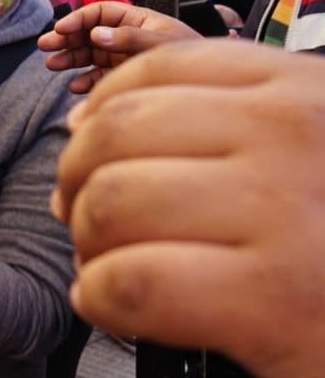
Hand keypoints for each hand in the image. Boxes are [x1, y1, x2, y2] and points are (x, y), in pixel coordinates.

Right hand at [37, 1, 198, 92]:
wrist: (212, 82)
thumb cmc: (194, 55)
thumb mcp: (163, 43)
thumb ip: (131, 38)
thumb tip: (98, 34)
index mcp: (136, 19)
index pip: (99, 12)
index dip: (78, 18)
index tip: (61, 28)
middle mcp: (126, 37)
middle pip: (88, 33)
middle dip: (65, 39)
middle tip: (46, 45)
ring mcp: (123, 57)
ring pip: (88, 55)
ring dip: (69, 59)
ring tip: (53, 65)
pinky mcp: (124, 77)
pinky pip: (98, 77)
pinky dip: (85, 81)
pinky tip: (75, 86)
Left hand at [54, 40, 324, 377]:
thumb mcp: (312, 147)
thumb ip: (230, 122)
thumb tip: (92, 124)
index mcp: (297, 90)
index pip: (153, 71)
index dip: (99, 113)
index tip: (89, 146)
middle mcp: (288, 133)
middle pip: (114, 134)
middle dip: (77, 181)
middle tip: (84, 218)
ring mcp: (281, 211)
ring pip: (110, 203)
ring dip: (88, 243)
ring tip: (108, 266)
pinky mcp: (269, 300)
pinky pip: (129, 282)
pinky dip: (102, 299)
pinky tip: (118, 306)